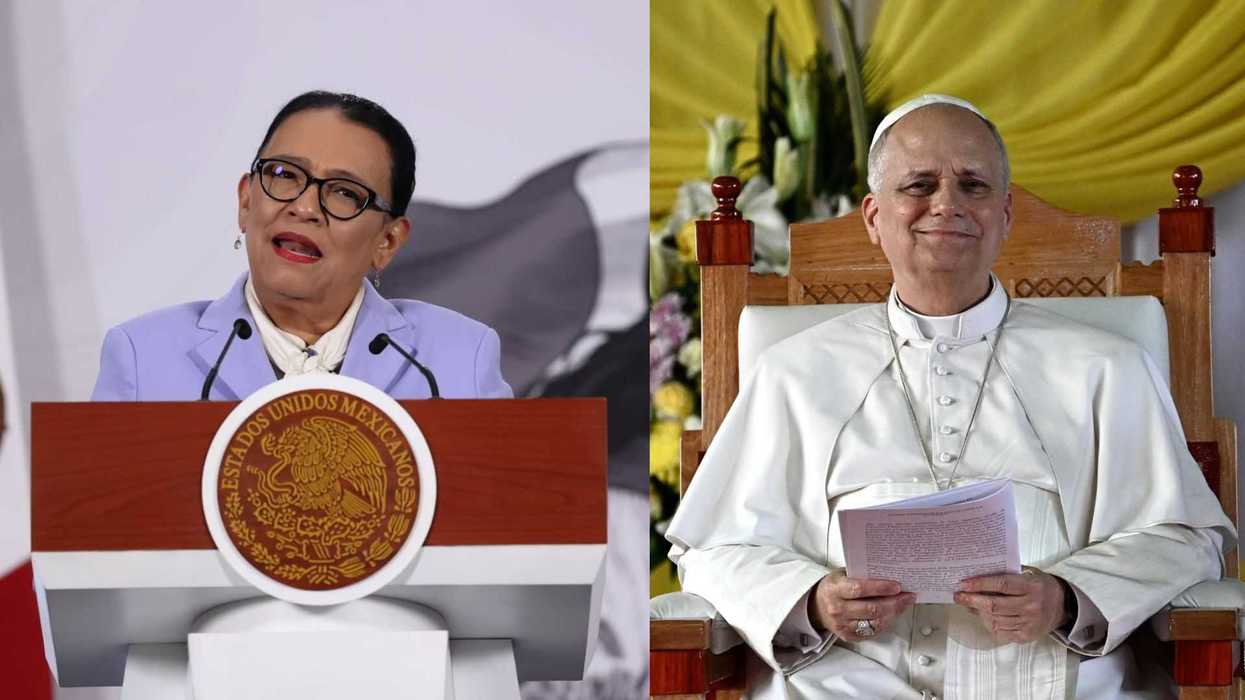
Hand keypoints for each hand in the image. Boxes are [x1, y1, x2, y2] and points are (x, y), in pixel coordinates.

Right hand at [810, 570, 915, 640]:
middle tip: (907, 596)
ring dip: (893, 614)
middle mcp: (837, 609)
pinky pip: (873, 632)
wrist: (817, 606)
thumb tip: (888, 575)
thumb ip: (860, 576)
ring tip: (903, 604)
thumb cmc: (833, 588)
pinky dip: (886, 623)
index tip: (896, 586)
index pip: (859, 589)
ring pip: (875, 623)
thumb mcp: (841, 575)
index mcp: (835, 590)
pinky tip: (892, 614)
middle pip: (871, 609)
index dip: (880, 588)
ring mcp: (843, 625)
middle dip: (894, 602)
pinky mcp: (849, 636)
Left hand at [954, 570, 1070, 643]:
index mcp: (1031, 587)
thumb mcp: (1030, 573)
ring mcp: (1028, 623)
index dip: (980, 584)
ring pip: (995, 619)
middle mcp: (1031, 606)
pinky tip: (981, 615)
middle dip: (972, 600)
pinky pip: (1000, 631)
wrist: (1063, 607)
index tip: (964, 583)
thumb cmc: (1041, 586)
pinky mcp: (1025, 636)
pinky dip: (987, 623)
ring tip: (967, 604)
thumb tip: (978, 575)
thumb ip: (1008, 573)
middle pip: (995, 605)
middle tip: (958, 596)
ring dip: (977, 612)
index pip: (1001, 584)